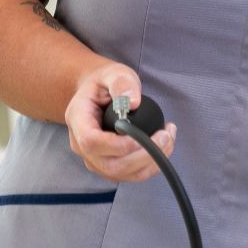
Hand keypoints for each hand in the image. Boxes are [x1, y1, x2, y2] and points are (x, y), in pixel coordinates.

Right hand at [65, 62, 176, 181]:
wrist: (97, 93)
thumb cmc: (104, 82)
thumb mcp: (113, 73)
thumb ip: (122, 84)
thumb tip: (134, 102)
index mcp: (78, 119)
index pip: (91, 142)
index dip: (118, 145)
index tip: (142, 135)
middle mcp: (81, 144)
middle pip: (109, 165)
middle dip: (142, 156)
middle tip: (165, 136)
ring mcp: (94, 158)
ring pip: (121, 174)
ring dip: (150, 162)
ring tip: (168, 138)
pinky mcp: (108, 165)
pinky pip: (129, 174)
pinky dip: (150, 165)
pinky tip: (163, 147)